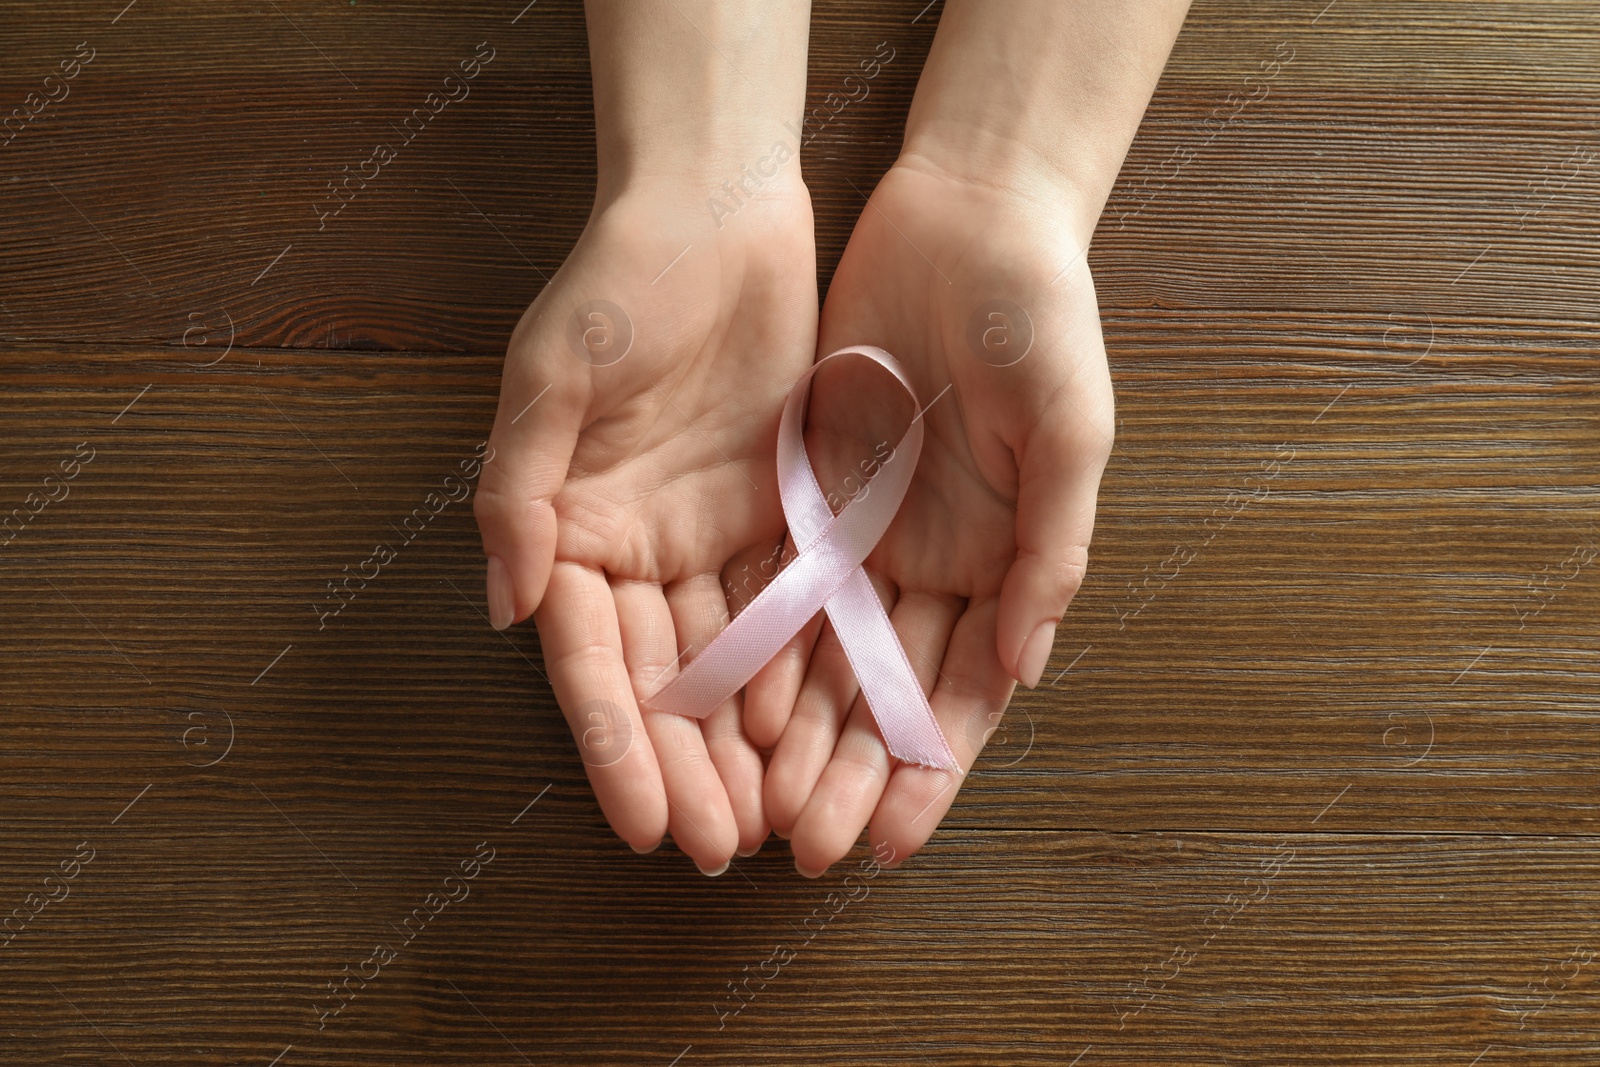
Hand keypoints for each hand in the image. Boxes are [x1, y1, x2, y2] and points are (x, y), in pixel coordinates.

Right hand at [473, 178, 815, 872]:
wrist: (720, 212)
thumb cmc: (621, 282)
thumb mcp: (554, 374)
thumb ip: (519, 492)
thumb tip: (512, 612)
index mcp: (569, 529)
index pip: (589, 660)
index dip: (614, 744)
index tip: (640, 823)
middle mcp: (634, 550)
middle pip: (661, 681)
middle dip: (685, 769)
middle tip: (716, 850)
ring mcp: (708, 539)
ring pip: (728, 664)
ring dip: (742, 746)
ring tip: (769, 822)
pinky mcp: (780, 517)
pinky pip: (790, 611)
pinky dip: (799, 675)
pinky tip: (814, 737)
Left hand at [747, 158, 1114, 874]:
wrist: (968, 217)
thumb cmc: (1043, 319)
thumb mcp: (1068, 432)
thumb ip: (1050, 550)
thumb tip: (1024, 666)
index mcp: (1004, 561)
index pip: (962, 692)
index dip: (927, 771)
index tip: (891, 844)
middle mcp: (934, 562)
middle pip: (885, 691)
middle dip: (851, 774)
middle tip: (807, 850)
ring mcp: (870, 530)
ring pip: (825, 653)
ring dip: (799, 731)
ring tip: (761, 804)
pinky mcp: (812, 489)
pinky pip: (780, 579)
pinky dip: (760, 645)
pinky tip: (732, 705)